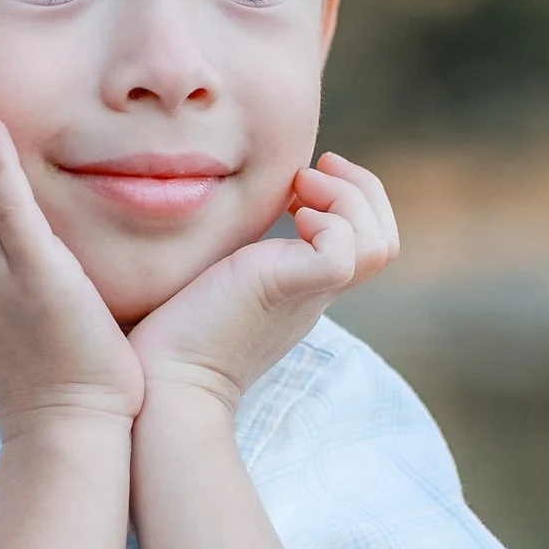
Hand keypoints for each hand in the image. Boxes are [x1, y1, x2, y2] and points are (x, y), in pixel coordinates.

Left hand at [128, 153, 398, 412]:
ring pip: (379, 245)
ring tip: (301, 185)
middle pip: (384, 242)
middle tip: (317, 167)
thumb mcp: (213, 279)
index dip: (350, 202)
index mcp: (300, 289)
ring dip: (349, 198)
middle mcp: (313, 294)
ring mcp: (307, 294)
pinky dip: (330, 220)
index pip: (363, 245)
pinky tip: (289, 216)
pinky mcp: (291, 289)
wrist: (164, 381)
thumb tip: (202, 212)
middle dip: (363, 190)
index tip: (303, 180)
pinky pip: (345, 251)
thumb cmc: (172, 335)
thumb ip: (227, 253)